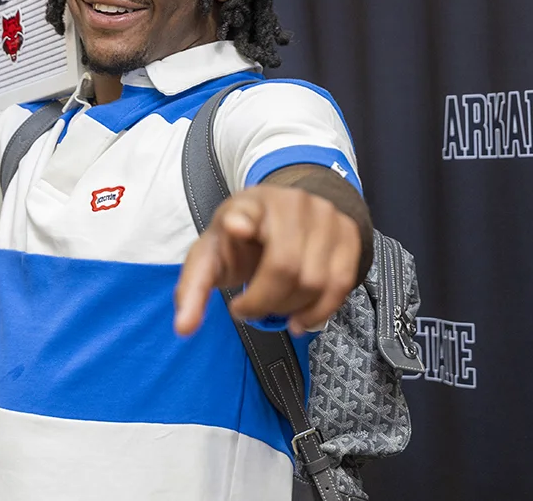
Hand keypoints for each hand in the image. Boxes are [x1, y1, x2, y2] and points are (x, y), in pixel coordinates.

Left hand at [174, 186, 363, 336]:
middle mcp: (292, 204)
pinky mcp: (349, 235)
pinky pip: (342, 284)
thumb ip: (194, 289)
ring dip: (291, 309)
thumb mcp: (212, 255)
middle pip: (284, 265)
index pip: (245, 209)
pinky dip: (321, 311)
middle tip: (246, 309)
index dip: (241, 218)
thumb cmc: (242, 240)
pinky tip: (300, 320)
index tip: (234, 226)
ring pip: (316, 280)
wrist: (286, 215)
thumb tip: (183, 328)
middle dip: (263, 302)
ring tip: (273, 309)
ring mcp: (326, 217)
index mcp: (249, 204)